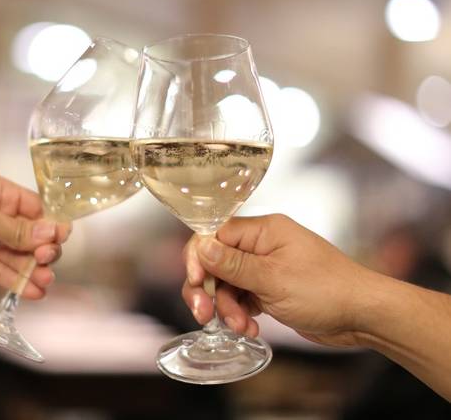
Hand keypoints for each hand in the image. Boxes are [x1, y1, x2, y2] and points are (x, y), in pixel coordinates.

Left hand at [0, 175, 70, 298]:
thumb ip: (17, 229)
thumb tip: (53, 233)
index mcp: (1, 195)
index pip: (36, 210)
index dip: (50, 226)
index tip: (60, 239)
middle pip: (32, 236)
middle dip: (43, 250)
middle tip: (47, 260)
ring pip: (20, 257)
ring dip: (34, 270)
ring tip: (45, 282)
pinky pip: (5, 272)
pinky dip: (19, 282)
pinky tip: (35, 291)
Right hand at [182, 214, 380, 346]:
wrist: (363, 316)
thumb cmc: (327, 291)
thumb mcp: (273, 279)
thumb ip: (233, 264)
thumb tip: (202, 247)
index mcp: (263, 231)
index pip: (214, 234)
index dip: (199, 258)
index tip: (197, 283)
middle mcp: (261, 245)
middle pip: (215, 262)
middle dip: (209, 290)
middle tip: (204, 314)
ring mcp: (265, 268)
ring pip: (226, 284)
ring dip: (227, 308)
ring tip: (241, 327)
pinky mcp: (269, 289)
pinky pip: (241, 298)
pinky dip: (240, 314)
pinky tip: (251, 329)